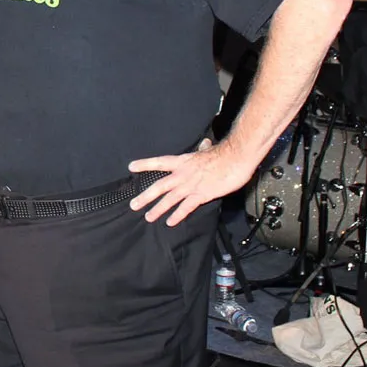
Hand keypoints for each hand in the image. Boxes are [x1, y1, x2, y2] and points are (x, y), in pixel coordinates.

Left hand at [128, 138, 254, 225]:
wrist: (235, 158)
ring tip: (148, 217)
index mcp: (182, 161)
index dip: (145, 164)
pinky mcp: (201, 195)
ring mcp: (190, 185)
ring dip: (157, 209)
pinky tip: (170, 222)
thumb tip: (204, 144)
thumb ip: (203, 149)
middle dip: (145, 196)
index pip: (159, 162)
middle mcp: (182, 174)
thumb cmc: (223, 154)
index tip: (131, 167)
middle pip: (159, 186)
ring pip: (169, 199)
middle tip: (133, 204)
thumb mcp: (208, 149)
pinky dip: (177, 215)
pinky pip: (186, 207)